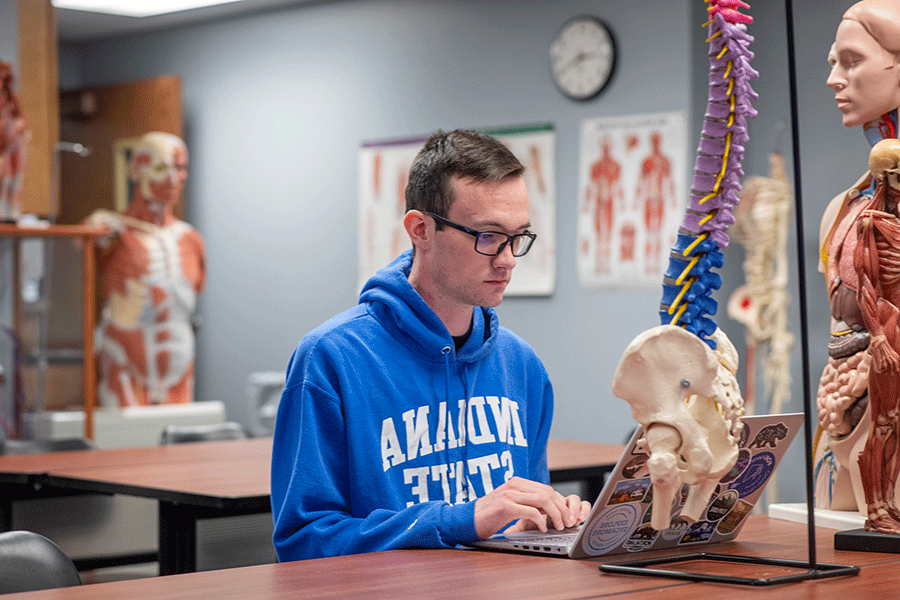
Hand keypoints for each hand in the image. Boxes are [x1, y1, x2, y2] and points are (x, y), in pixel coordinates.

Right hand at [473, 476, 591, 538]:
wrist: (466, 519)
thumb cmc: (489, 515)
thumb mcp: (510, 504)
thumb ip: (526, 502)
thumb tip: (548, 510)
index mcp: (517, 483)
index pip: (546, 489)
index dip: (559, 503)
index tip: (567, 516)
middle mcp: (514, 485)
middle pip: (548, 493)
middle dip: (561, 509)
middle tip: (568, 523)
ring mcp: (509, 494)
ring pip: (543, 500)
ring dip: (555, 515)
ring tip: (559, 526)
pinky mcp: (505, 506)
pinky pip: (531, 511)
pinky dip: (541, 521)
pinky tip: (542, 528)